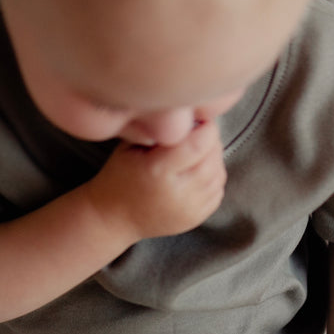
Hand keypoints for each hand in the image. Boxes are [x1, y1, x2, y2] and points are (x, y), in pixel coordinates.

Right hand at [85, 120, 225, 240]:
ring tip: (198, 152)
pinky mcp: (196, 218)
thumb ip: (160, 132)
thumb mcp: (131, 147)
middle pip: (212, 160)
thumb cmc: (120, 176)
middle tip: (201, 133)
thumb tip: (190, 115)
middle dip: (212, 141)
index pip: (198, 145)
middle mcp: (177, 192)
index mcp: (158, 171)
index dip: (206, 128)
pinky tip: (198, 171)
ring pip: (218, 175)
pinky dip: (214, 176)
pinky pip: (218, 190)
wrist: (114, 218)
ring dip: (214, 158)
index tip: (202, 120)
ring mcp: (188, 208)